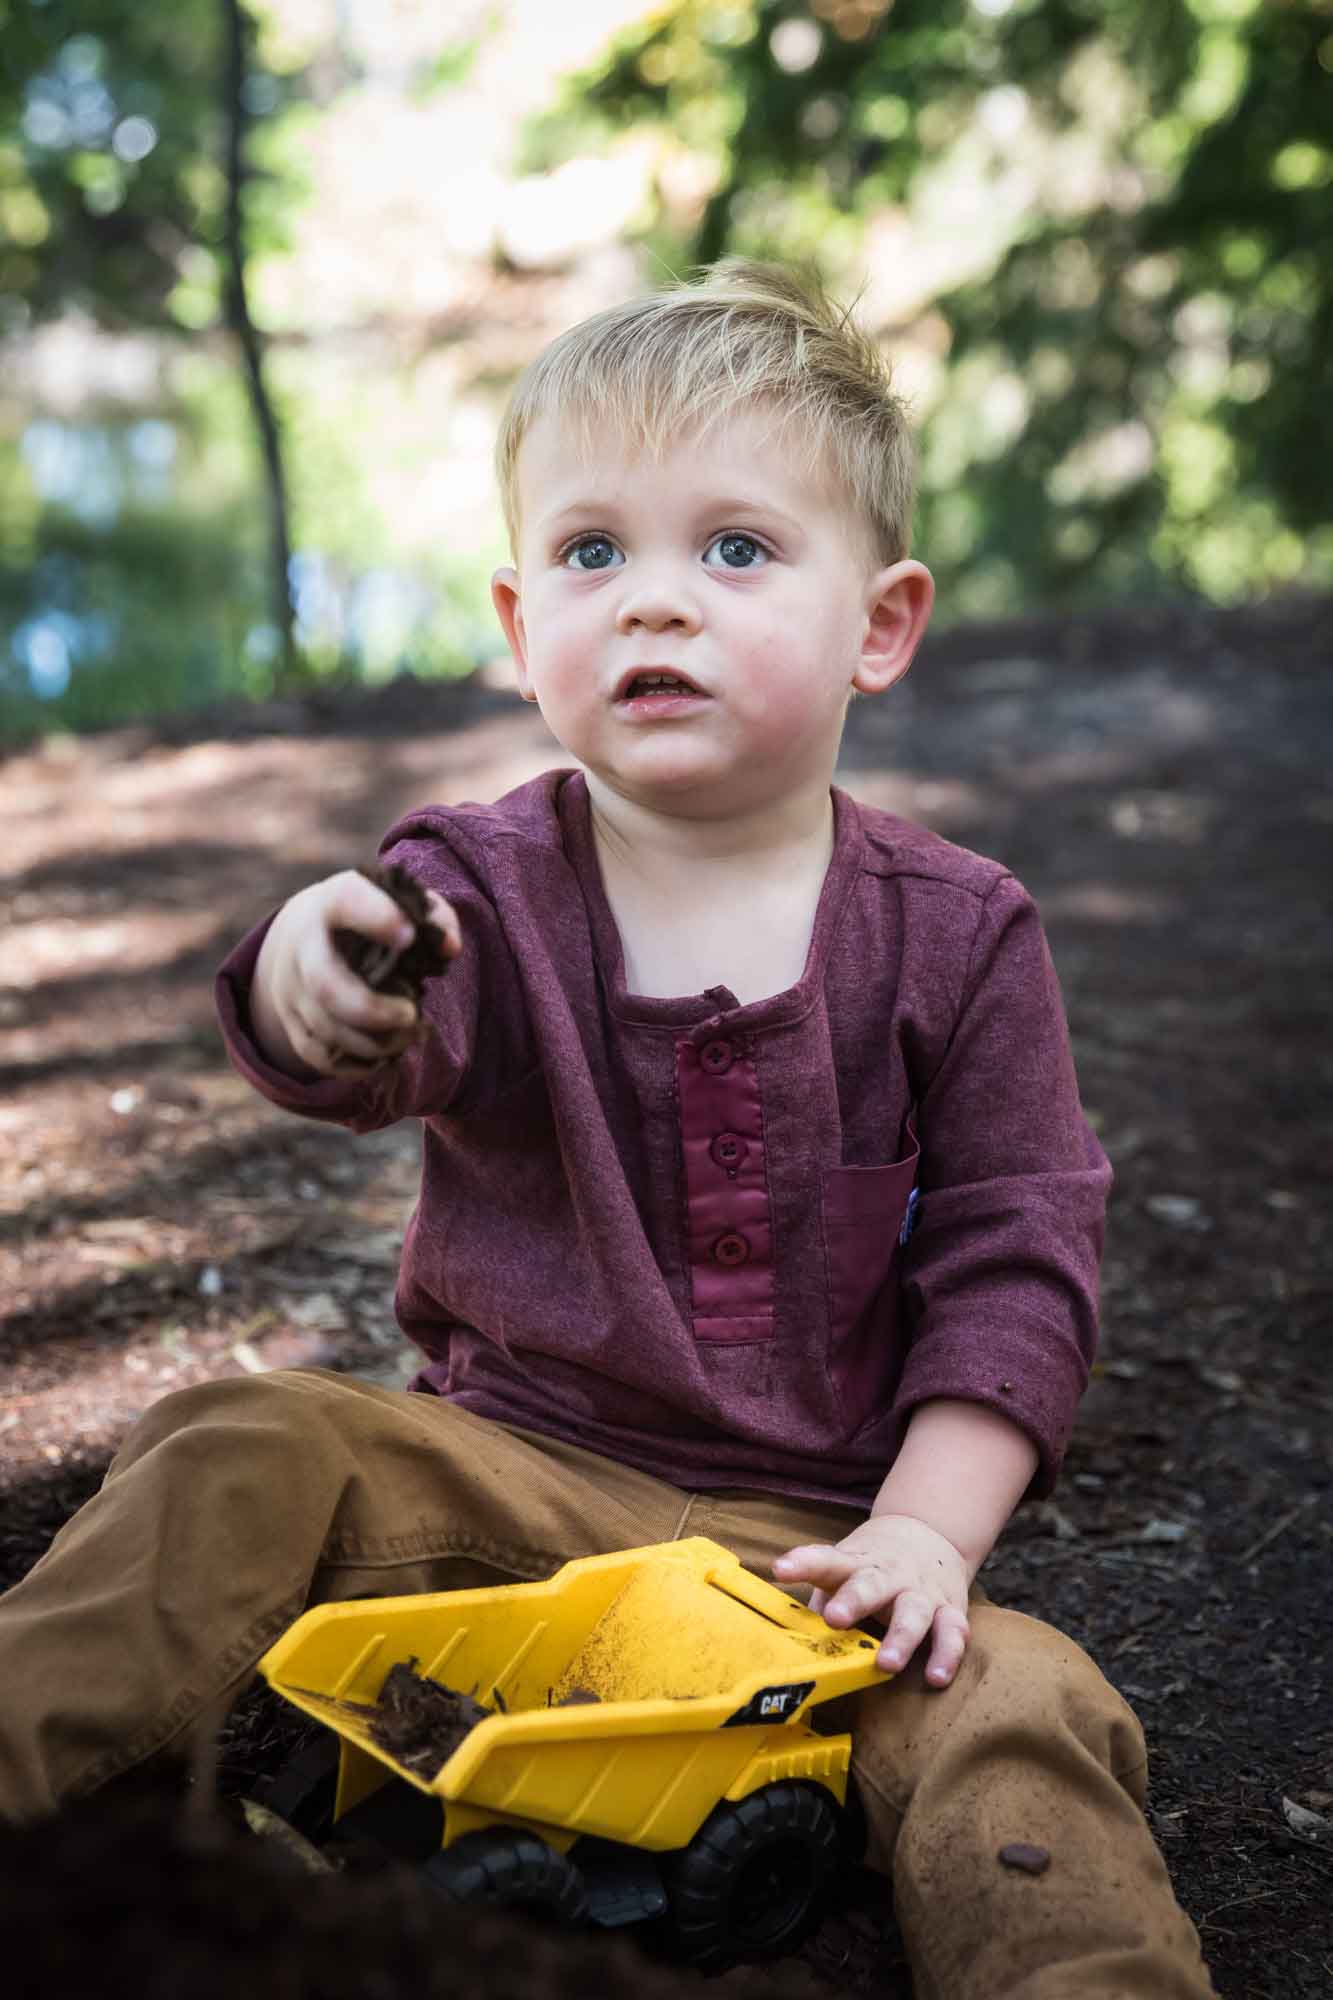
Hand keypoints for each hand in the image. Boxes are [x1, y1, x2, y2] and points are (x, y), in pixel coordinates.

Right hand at [251, 869, 460, 1077]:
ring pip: (327, 1030)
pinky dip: (356, 1066)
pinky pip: (320, 1057)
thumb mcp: (392, 900)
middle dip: (373, 1011)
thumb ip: (431, 915)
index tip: (409, 935)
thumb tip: (449, 949)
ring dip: (375, 1044)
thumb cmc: (363, 915)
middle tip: (411, 1015)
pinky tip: (384, 1056)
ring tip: (409, 1034)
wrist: (301, 932)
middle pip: (326, 987)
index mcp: (331, 905)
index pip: (347, 902)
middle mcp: (302, 948)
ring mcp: (290, 989)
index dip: (378, 918)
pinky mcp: (291, 1022)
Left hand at [772, 1513, 971, 1687]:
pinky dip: (947, 1654)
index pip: (826, 1560)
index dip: (803, 1564)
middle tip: (835, 1617)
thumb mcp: (846, 1569)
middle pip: (871, 1584)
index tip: (781, 1569)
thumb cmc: (872, 1566)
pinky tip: (936, 1677)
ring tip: (886, 1663)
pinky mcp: (950, 1608)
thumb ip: (824, 1599)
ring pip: (914, 1611)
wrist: (929, 1533)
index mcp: (855, 1564)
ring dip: (901, 1637)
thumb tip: (787, 1639)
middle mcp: (889, 1575)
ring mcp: (921, 1591)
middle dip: (854, 1600)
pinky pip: (953, 1631)